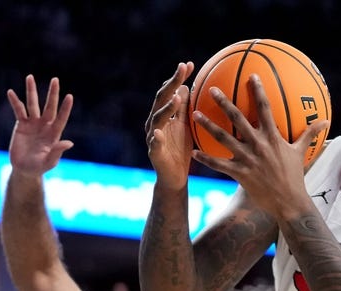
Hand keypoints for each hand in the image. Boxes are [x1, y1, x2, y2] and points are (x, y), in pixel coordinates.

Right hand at [6, 75, 74, 176]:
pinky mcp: (21, 124)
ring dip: (31, 91)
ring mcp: (33, 123)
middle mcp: (44, 125)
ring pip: (32, 104)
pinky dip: (14, 102)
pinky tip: (10, 92)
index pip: (61, 118)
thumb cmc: (38, 167)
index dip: (65, 108)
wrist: (23, 169)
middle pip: (49, 107)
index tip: (69, 96)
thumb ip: (57, 152)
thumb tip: (70, 143)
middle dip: (52, 94)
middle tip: (55, 79)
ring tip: (30, 77)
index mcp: (54, 134)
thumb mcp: (48, 162)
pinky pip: (18, 110)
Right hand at [145, 62, 196, 190]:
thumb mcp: (186, 126)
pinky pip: (153, 144)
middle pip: (161, 98)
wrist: (174, 176)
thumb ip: (185, 108)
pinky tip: (158, 132)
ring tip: (177, 98)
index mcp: (164, 114)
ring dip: (167, 107)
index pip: (169, 91)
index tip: (188, 64)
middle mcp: (155, 122)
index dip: (177, 77)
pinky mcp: (153, 152)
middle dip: (171, 83)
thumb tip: (188, 86)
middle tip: (182, 69)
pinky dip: (155, 138)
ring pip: (157, 118)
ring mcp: (152, 136)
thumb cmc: (181, 149)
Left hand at [192, 74, 327, 218]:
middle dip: (224, 102)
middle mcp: (258, 145)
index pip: (265, 108)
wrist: (289, 202)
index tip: (252, 76)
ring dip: (208, 125)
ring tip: (194, 114)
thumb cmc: (295, 177)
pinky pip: (219, 164)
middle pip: (238, 118)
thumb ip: (310, 134)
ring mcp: (248, 159)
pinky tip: (193, 152)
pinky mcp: (240, 173)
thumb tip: (326, 121)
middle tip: (211, 89)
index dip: (259, 91)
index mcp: (273, 137)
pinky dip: (206, 158)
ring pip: (223, 138)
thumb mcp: (302, 152)